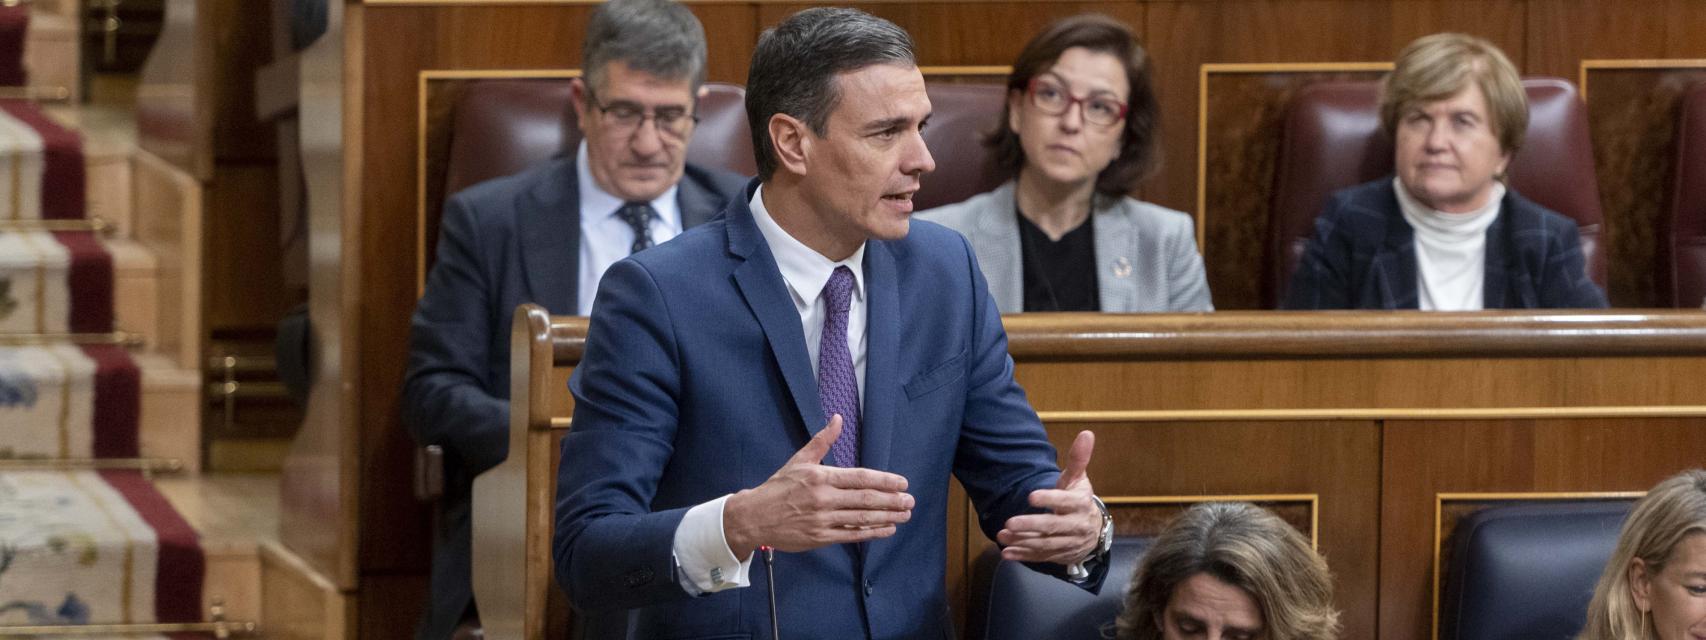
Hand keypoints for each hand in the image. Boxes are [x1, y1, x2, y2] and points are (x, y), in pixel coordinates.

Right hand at [723, 415, 914, 560]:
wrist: (754, 517)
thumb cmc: (778, 487)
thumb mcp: (799, 460)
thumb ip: (822, 440)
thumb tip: (837, 418)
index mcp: (821, 477)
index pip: (860, 478)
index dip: (884, 481)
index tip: (902, 482)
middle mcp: (824, 498)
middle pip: (865, 500)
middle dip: (892, 500)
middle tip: (910, 500)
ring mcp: (823, 520)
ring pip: (862, 519)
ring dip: (887, 517)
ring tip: (905, 514)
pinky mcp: (821, 538)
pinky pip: (852, 536)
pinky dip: (872, 532)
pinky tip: (888, 529)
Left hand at [996, 430, 1100, 565]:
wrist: (1093, 530)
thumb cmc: (1079, 499)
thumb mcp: (1077, 479)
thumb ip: (1078, 459)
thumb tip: (1086, 433)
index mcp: (1080, 504)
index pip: (1064, 502)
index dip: (1048, 499)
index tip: (1030, 496)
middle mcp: (1076, 525)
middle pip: (1052, 527)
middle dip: (1030, 525)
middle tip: (1009, 522)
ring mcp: (1068, 543)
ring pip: (1045, 544)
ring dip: (1022, 541)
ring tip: (1002, 535)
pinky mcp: (1060, 555)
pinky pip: (1041, 557)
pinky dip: (1024, 556)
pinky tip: (1007, 553)